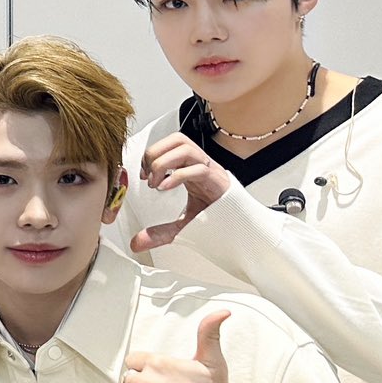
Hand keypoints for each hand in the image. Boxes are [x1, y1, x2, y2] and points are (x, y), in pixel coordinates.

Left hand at [131, 133, 233, 251]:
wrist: (244, 232)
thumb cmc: (218, 221)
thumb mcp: (182, 226)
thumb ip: (159, 233)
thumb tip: (137, 243)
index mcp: (193, 169)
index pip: (171, 144)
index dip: (152, 154)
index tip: (142, 174)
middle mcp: (202, 165)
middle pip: (177, 139)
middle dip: (155, 153)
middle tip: (148, 176)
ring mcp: (211, 172)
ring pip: (186, 148)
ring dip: (163, 163)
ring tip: (156, 183)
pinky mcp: (219, 182)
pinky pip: (199, 169)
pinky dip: (177, 176)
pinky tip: (165, 189)